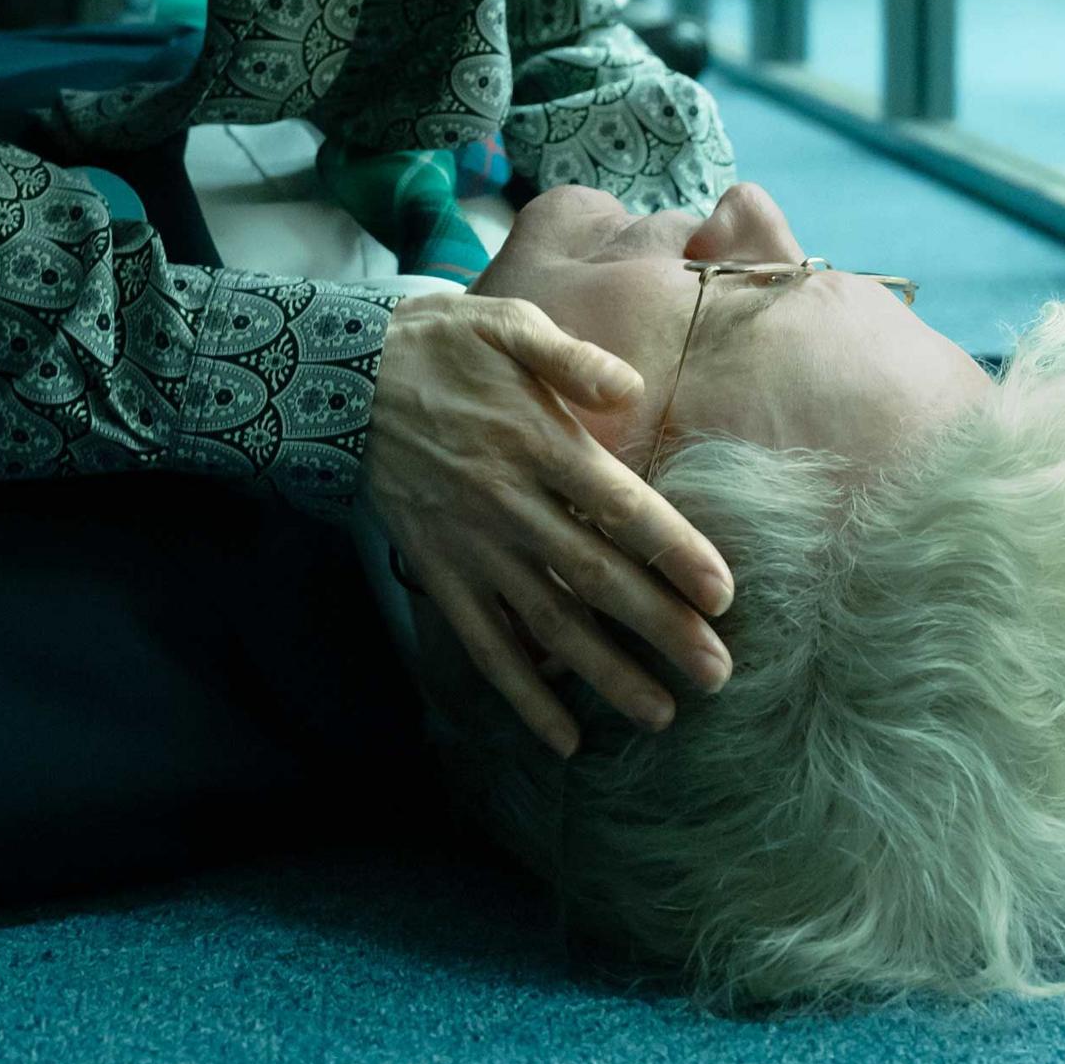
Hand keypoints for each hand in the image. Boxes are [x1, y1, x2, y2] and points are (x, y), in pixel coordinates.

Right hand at [370, 294, 736, 756]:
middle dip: (662, 630)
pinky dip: (523, 696)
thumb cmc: (441, 348)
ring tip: (662, 716)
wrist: (341, 381)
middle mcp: (512, 505)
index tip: (723, 595)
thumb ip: (573, 358)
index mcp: (540, 442)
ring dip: (607, 675)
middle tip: (718, 673)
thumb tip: (632, 386)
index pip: (624, 509)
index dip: (676, 554)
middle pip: (598, 579)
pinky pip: (486, 646)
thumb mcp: (508, 325)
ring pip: (549, 625)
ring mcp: (474, 548)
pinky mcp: (441, 575)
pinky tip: (563, 738)